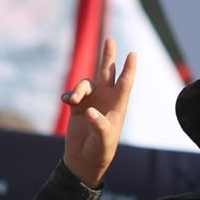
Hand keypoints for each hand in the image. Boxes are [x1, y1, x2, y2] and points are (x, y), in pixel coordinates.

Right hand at [61, 38, 136, 186]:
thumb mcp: (103, 141)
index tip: (133, 54)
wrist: (84, 160)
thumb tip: (90, 111)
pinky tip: (67, 103)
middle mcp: (106, 100)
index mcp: (117, 107)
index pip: (125, 84)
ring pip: (86, 83)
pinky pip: (72, 93)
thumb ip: (99, 125)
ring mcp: (92, 102)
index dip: (129, 69)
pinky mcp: (78, 106)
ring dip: (78, 89)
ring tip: (72, 101)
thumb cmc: (100, 151)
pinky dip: (68, 95)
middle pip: (108, 73)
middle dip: (108, 56)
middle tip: (110, 39)